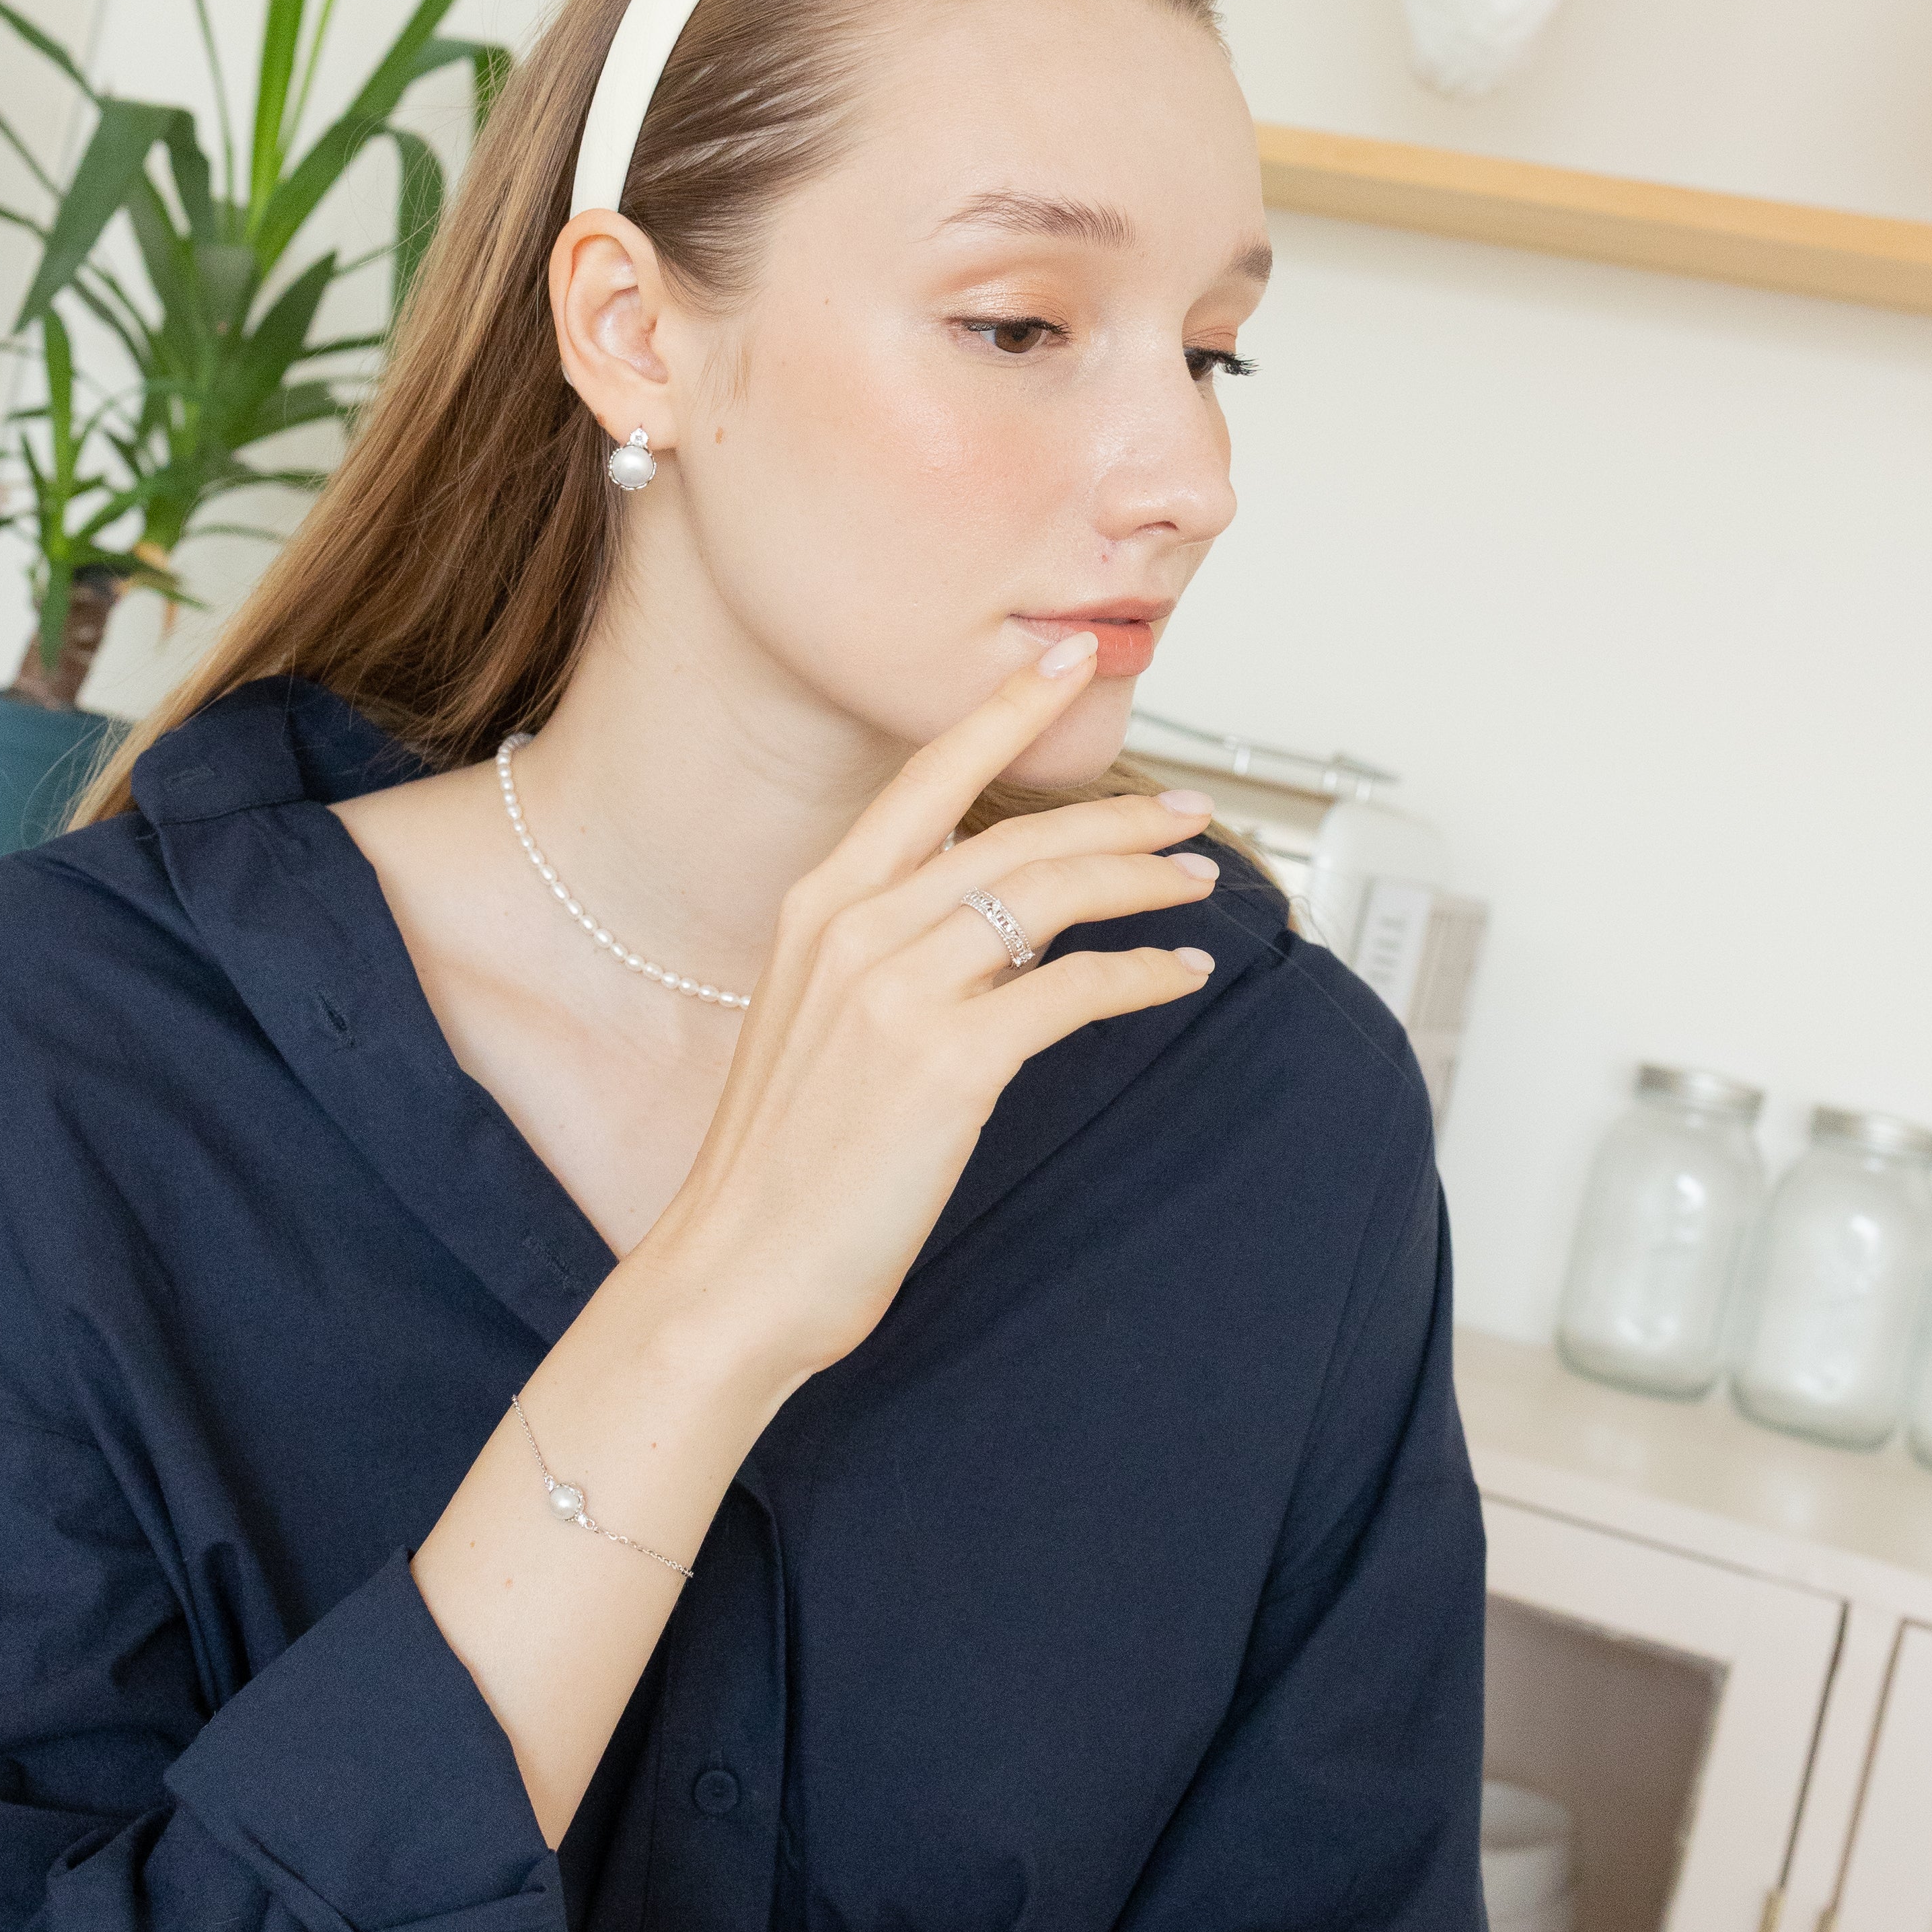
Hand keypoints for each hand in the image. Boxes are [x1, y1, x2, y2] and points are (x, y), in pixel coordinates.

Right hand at [636, 633, 1216, 1387]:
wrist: (735, 1269)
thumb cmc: (779, 1164)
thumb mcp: (818, 1023)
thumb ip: (893, 956)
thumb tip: (1001, 928)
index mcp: (818, 907)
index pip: (927, 778)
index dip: (1004, 711)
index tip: (1064, 662)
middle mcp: (854, 930)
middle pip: (1014, 833)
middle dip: (1117, 813)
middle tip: (1185, 812)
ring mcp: (896, 993)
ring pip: (1049, 896)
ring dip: (1140, 880)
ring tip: (1197, 882)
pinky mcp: (945, 1064)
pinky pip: (1071, 991)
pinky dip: (1139, 975)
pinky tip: (1177, 976)